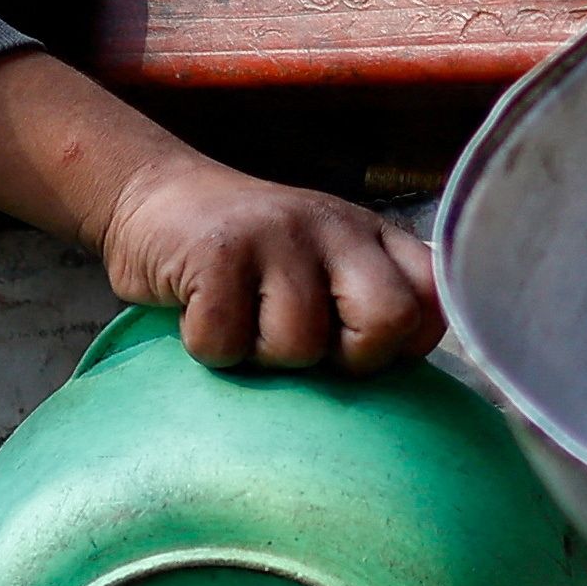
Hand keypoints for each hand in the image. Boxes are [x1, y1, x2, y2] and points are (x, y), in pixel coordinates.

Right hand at [100, 154, 444, 372]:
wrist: (153, 195)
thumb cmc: (250, 257)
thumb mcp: (324, 262)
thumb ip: (368, 301)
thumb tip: (404, 389)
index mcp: (373, 235)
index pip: (433, 301)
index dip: (402, 346)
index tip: (354, 346)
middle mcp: (336, 227)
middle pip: (389, 320)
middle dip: (351, 357)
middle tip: (305, 346)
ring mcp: (277, 234)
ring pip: (299, 343)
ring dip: (262, 355)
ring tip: (243, 320)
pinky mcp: (217, 250)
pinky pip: (226, 342)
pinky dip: (207, 346)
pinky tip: (199, 311)